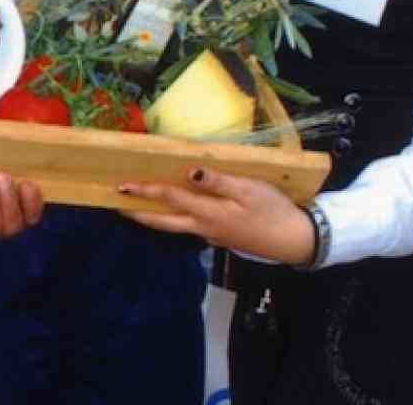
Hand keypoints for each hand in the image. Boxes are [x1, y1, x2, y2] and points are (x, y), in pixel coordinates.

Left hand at [118, 166, 314, 264]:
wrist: (296, 240)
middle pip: (163, 222)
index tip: (122, 185)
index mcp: (208, 213)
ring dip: (153, 217)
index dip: (144, 191)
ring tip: (136, 206)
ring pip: (175, 226)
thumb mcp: (248, 189)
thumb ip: (217, 181)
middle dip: (138, 213)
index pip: (169, 198)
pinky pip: (189, 227)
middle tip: (116, 203)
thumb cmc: (273, 210)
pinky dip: (174, 218)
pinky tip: (172, 210)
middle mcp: (204, 227)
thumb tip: (188, 173)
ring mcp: (211, 234)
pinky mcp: (220, 236)